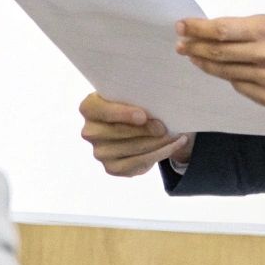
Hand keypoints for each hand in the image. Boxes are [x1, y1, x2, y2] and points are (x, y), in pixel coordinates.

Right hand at [78, 92, 192, 176]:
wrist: (132, 124)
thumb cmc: (131, 104)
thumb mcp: (130, 95)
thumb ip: (136, 99)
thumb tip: (155, 114)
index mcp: (89, 108)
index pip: (102, 111)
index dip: (122, 114)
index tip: (143, 116)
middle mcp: (90, 132)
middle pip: (119, 132)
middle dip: (145, 130)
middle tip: (164, 127)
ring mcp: (99, 152)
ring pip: (133, 148)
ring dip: (157, 142)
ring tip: (175, 135)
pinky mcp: (112, 168)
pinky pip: (139, 163)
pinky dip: (160, 154)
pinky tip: (173, 145)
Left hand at [176, 15, 264, 110]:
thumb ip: (248, 27)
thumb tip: (214, 31)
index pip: (221, 30)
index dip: (197, 29)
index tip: (181, 26)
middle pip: (218, 52)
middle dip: (194, 46)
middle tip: (180, 43)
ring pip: (225, 71)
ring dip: (204, 63)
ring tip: (192, 56)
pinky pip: (240, 86)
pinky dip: (228, 77)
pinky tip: (220, 71)